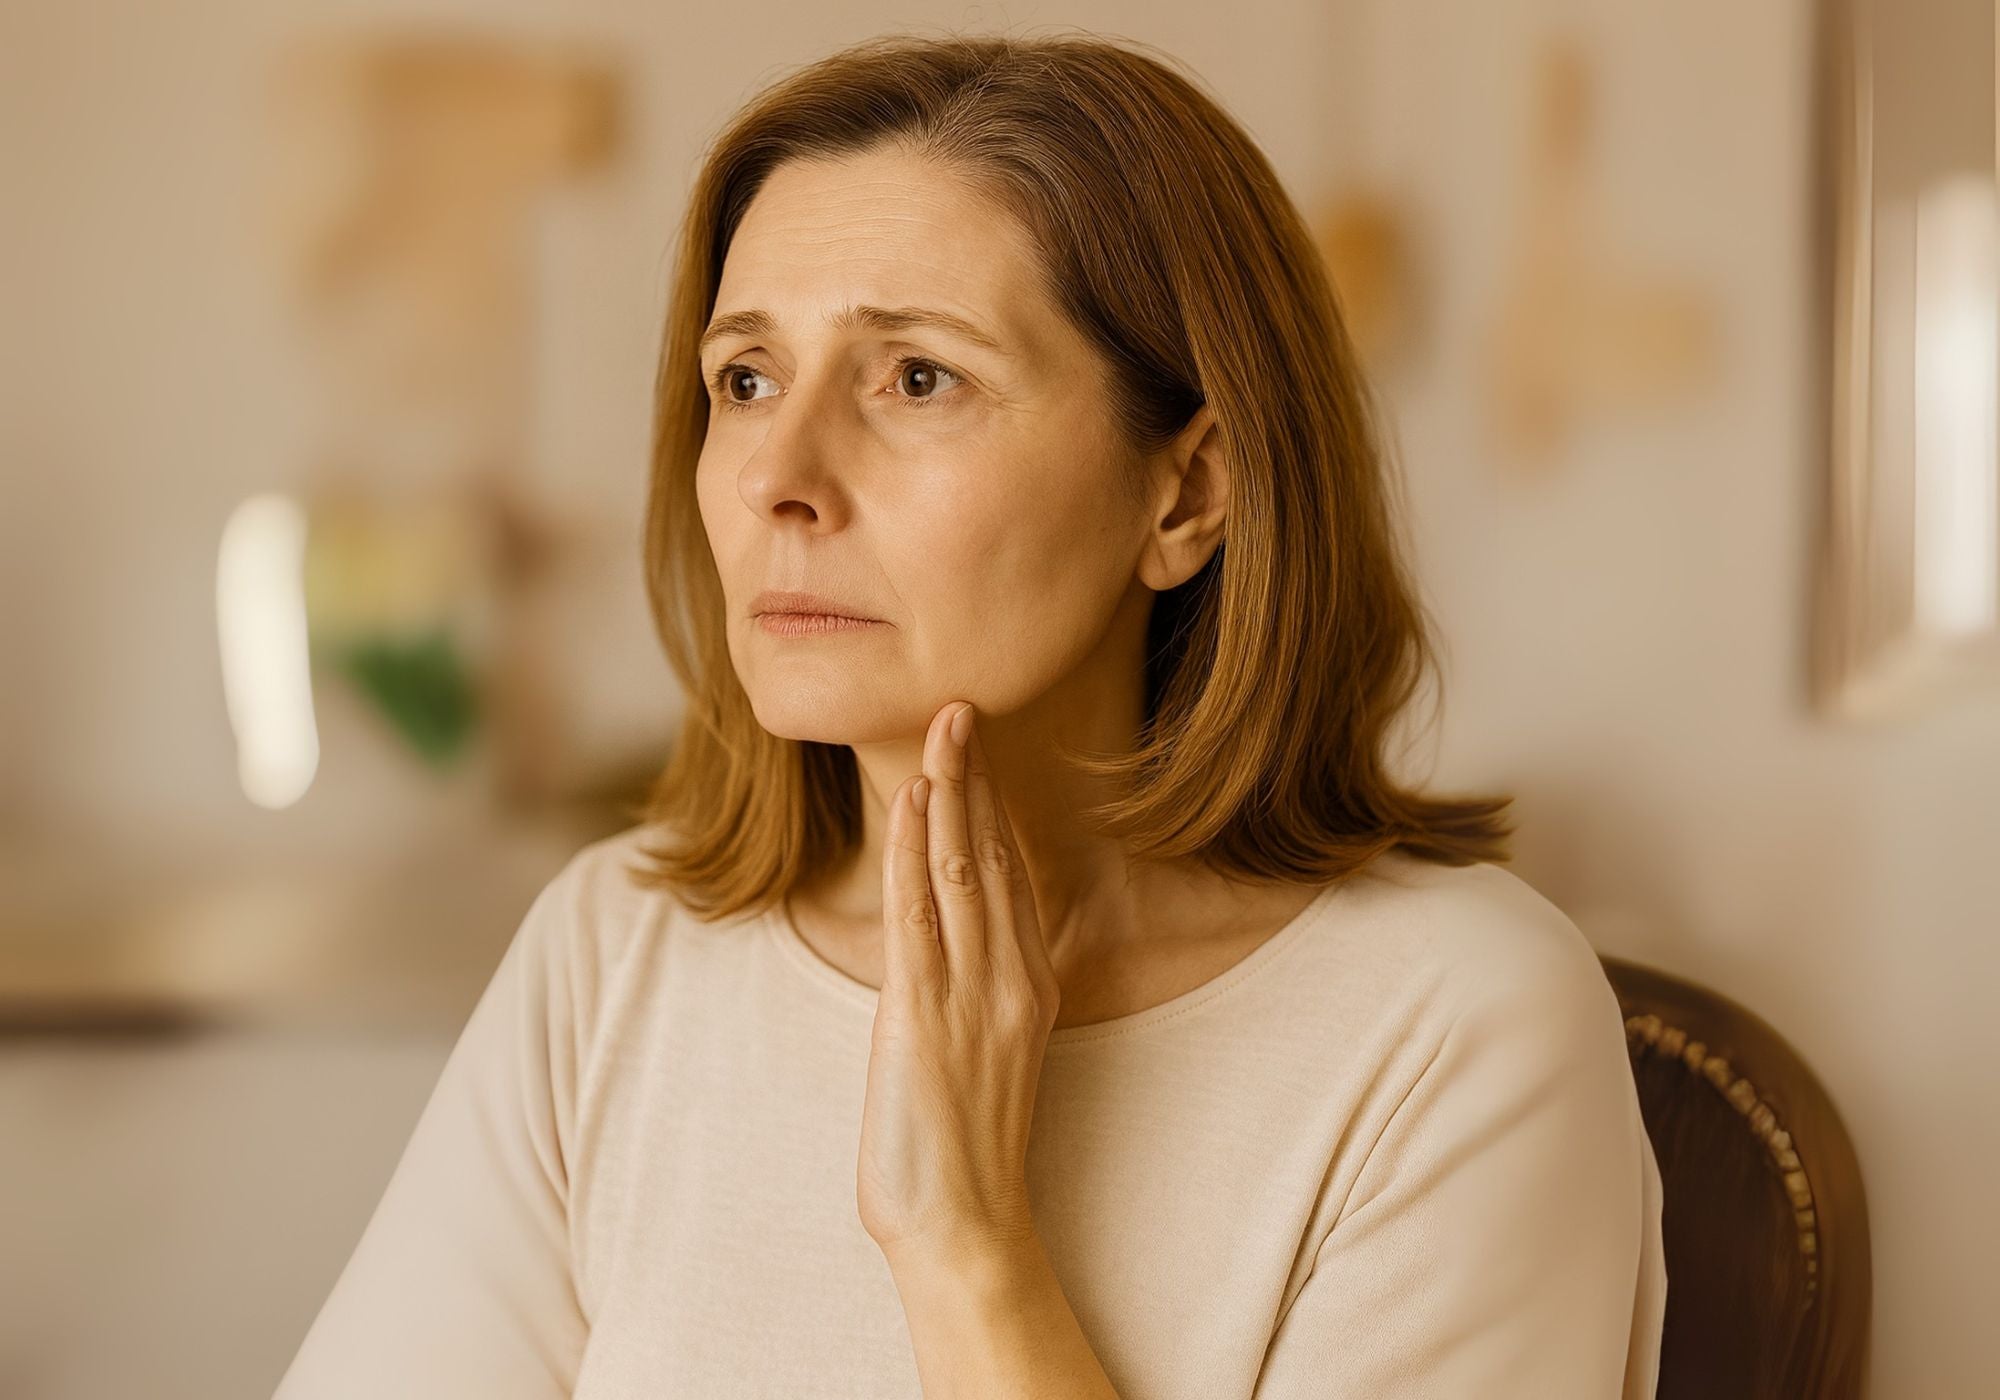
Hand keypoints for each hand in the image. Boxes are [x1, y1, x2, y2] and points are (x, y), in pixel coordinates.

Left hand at [856, 700, 1060, 1267]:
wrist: (965, 1225)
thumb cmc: (964, 1151)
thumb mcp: (985, 1055)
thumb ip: (976, 992)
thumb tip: (947, 946)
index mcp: (1031, 986)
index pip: (1011, 875)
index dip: (993, 807)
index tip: (979, 753)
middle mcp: (1011, 979)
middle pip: (992, 856)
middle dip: (976, 777)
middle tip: (962, 710)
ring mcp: (972, 994)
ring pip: (961, 869)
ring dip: (948, 791)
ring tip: (941, 730)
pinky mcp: (924, 1014)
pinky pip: (918, 913)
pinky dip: (913, 849)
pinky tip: (910, 802)